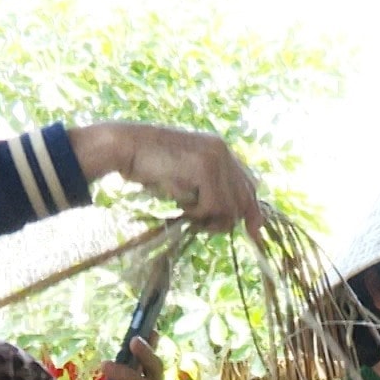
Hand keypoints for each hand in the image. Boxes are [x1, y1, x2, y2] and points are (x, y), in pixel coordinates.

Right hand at [67, 122, 263, 235]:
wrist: (124, 147)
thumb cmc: (149, 165)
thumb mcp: (186, 176)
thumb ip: (210, 187)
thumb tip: (232, 216)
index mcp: (221, 150)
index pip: (249, 185)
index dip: (254, 211)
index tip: (254, 232)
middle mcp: (223, 150)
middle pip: (244, 199)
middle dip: (228, 220)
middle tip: (203, 225)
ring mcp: (216, 157)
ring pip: (230, 207)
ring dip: (208, 218)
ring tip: (186, 210)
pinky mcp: (205, 167)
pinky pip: (213, 206)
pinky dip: (197, 212)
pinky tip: (180, 203)